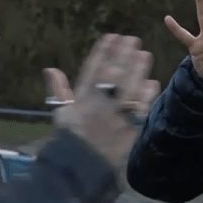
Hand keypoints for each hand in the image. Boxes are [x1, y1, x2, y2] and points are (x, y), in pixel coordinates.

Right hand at [46, 34, 159, 169]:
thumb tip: (50, 69)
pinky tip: (152, 83)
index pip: (93, 69)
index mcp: (81, 98)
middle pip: (114, 74)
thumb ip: (59, 89)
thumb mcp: (61, 112)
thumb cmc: (70, 138)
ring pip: (128, 88)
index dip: (104, 51)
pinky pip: (139, 109)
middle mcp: (98, 103)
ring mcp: (114, 116)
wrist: (80, 165)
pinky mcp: (127, 128)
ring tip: (145, 55)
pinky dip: (146, 96)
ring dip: (138, 70)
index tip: (112, 36)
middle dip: (124, 55)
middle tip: (134, 40)